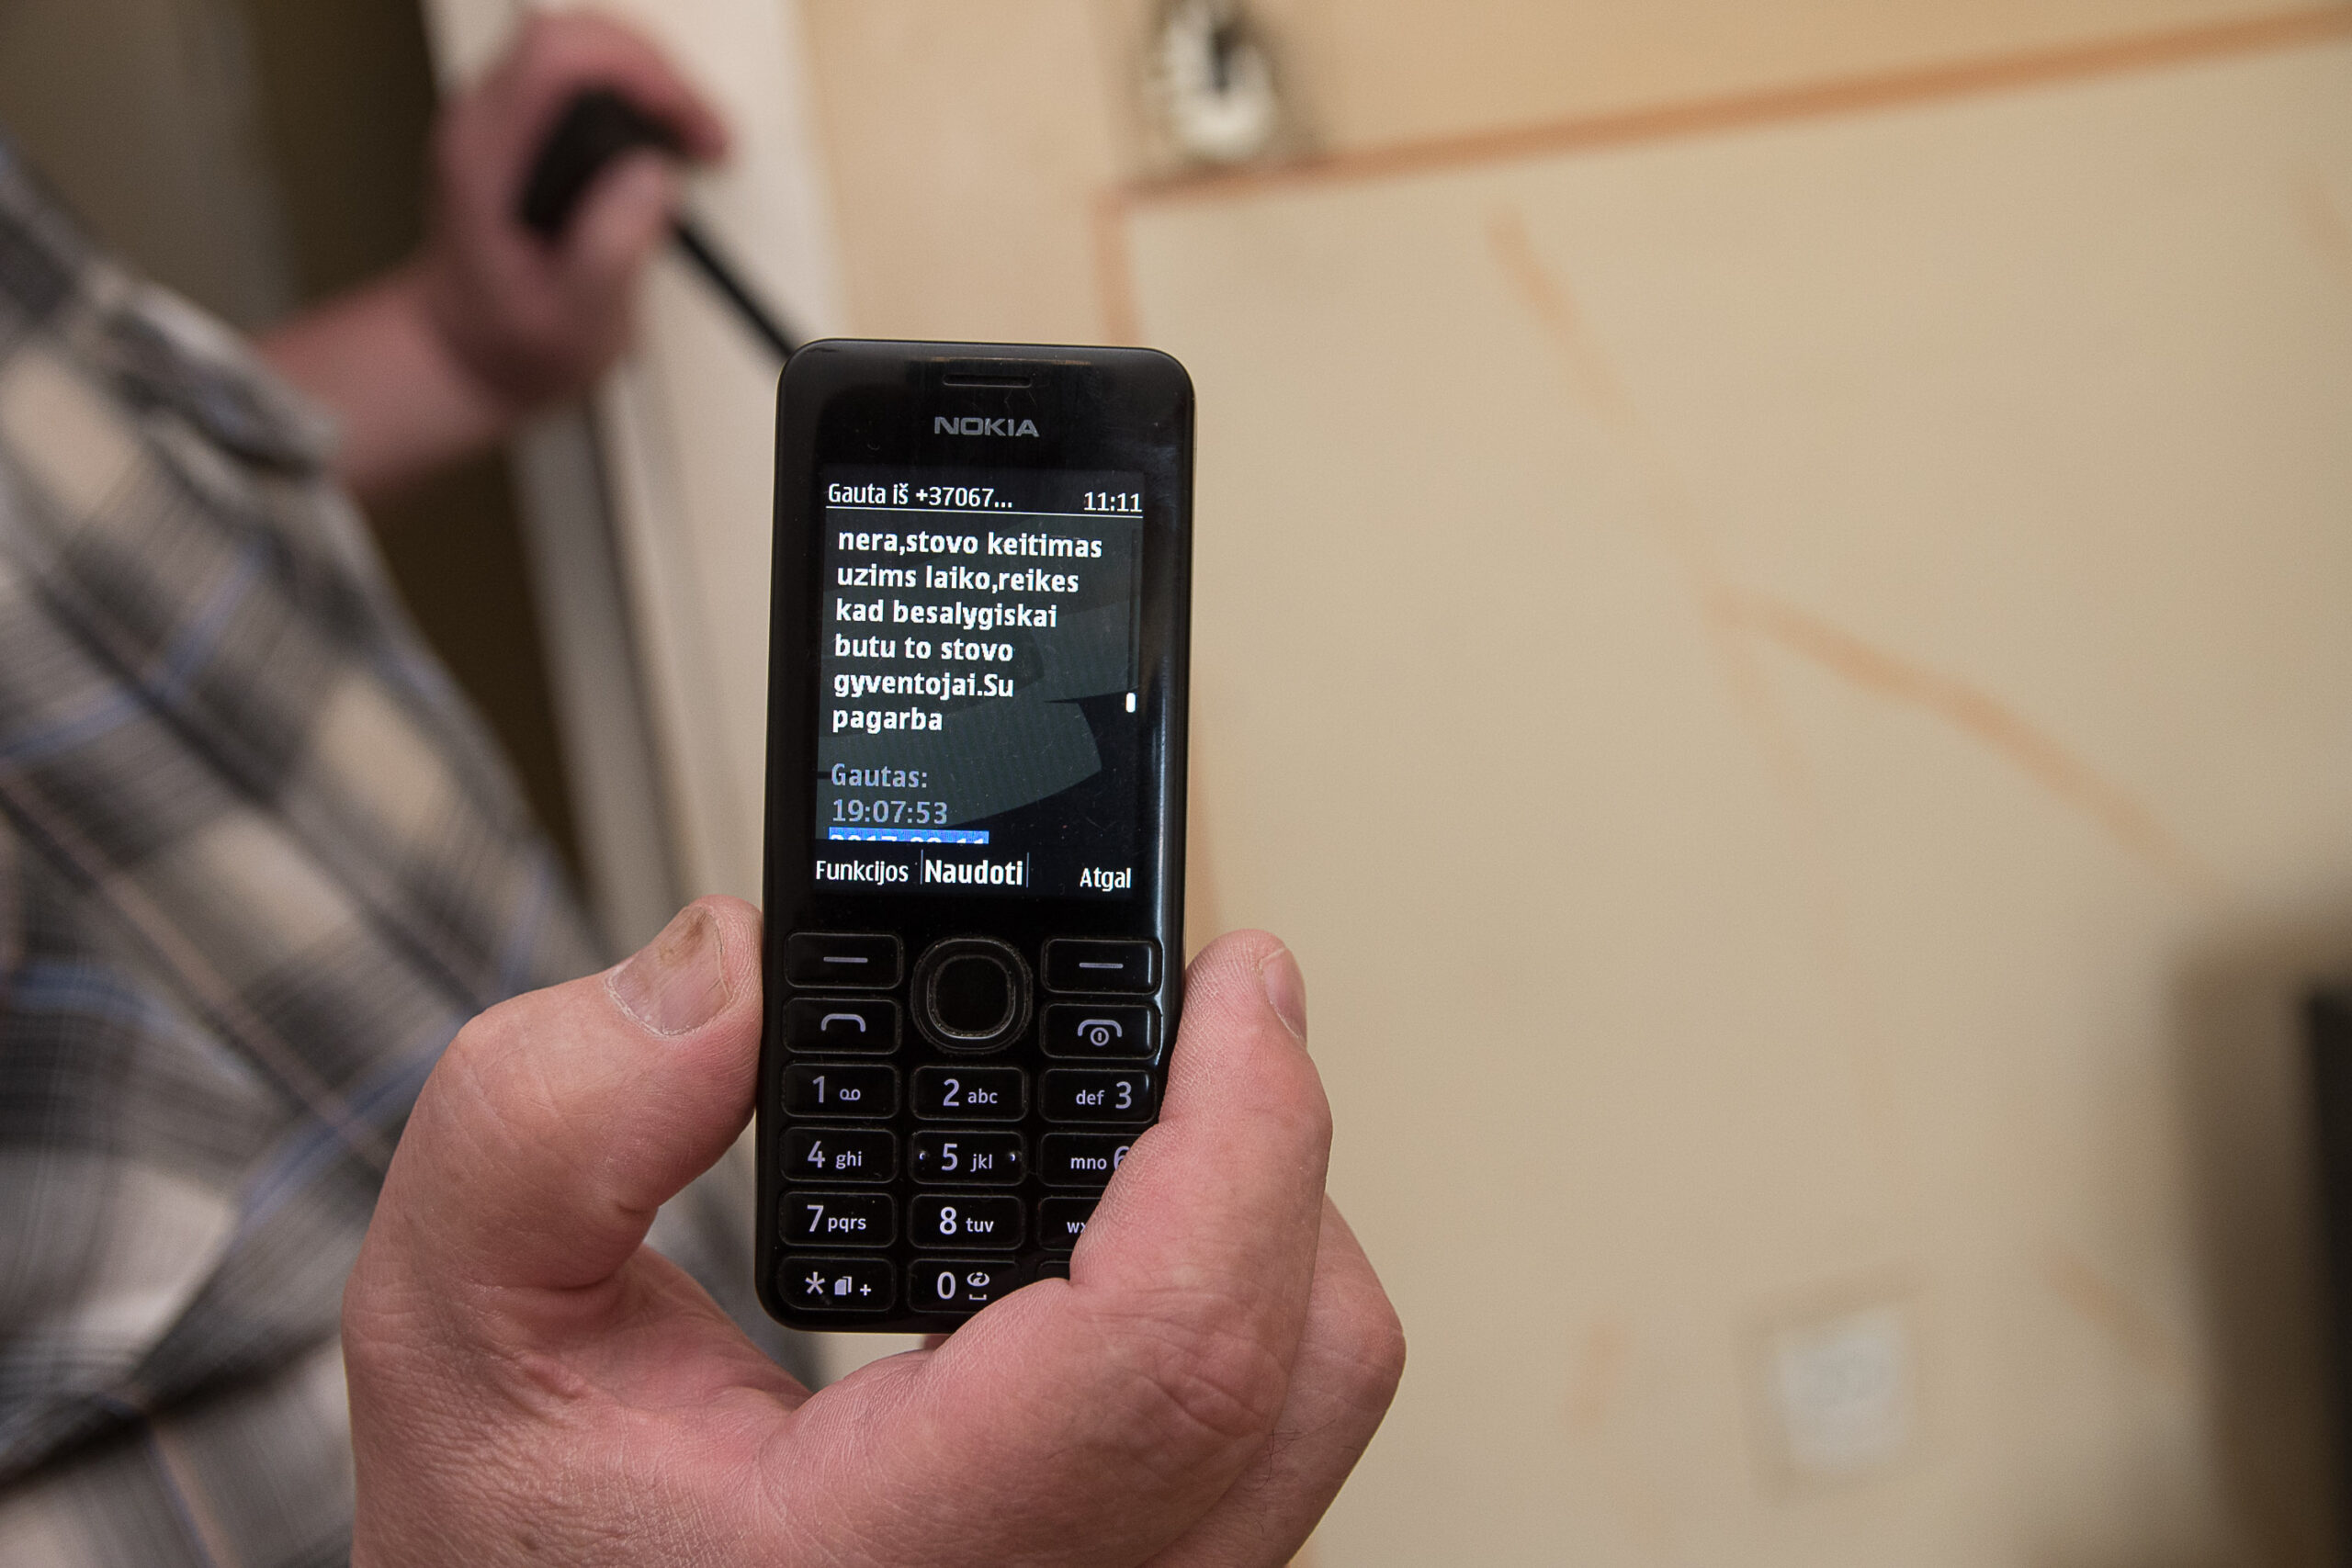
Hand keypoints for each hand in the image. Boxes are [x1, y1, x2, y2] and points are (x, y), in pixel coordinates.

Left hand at [258, 13, 725, 496]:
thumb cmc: (512, 342)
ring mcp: (494, 118)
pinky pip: (575, 72)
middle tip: (699, 132)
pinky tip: (657, 133)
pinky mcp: (514, 126)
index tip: (687, 126)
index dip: (641, 72)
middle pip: (572, 32)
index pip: (558, 55)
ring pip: (576, 42)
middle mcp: (482, 122)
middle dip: (654, 70)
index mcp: (487, 157)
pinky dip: (630, 89)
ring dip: (645, 75)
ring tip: (689, 132)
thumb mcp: (575, 318)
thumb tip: (652, 175)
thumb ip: (611, 246)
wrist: (462, 353)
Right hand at [343, 900, 1404, 1565]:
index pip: (1170, 1347)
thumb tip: (737, 970)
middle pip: (1301, 1362)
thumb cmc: (526, 1529)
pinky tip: (1130, 1232)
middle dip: (1272, 1145)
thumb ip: (560, 1116)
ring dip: (1267, 1225)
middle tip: (1208, 1015)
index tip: (1240, 984)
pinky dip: (1234, 1306)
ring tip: (1164, 1115)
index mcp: (893, 1549)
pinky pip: (1267, 1443)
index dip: (1245, 1131)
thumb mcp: (462, 1307)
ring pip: (1310, 1408)